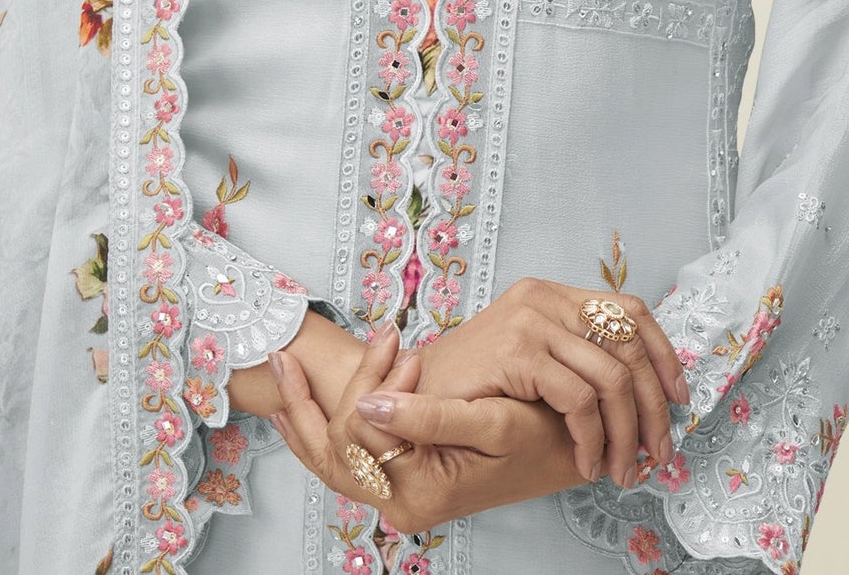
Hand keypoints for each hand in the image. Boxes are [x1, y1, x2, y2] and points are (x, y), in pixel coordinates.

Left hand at [268, 322, 585, 534]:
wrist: (566, 455)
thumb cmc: (541, 436)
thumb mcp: (494, 422)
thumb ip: (429, 416)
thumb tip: (367, 402)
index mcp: (419, 491)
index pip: (356, 434)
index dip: (368, 385)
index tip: (397, 344)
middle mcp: (400, 505)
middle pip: (328, 451)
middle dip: (306, 399)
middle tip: (287, 353)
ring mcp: (397, 498)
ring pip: (327, 458)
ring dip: (302, 412)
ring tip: (282, 369)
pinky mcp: (400, 483)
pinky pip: (343, 461)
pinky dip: (317, 428)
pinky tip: (299, 403)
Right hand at [373, 278, 685, 486]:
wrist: (412, 394)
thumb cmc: (472, 389)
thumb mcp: (532, 362)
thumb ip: (574, 360)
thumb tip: (642, 395)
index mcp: (553, 295)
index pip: (630, 310)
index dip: (662, 354)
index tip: (679, 398)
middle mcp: (545, 297)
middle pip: (629, 344)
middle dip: (654, 406)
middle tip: (658, 452)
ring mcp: (531, 319)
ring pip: (611, 377)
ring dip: (627, 433)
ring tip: (623, 468)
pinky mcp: (518, 349)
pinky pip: (579, 398)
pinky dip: (592, 437)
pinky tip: (588, 461)